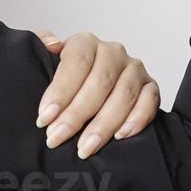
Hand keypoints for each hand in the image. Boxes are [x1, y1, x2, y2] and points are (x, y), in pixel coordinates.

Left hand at [30, 29, 160, 159]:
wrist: (87, 86)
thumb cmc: (64, 78)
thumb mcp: (46, 59)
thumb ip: (40, 46)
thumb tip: (51, 44)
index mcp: (86, 42)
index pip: (76, 62)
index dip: (61, 90)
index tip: (45, 117)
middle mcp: (113, 52)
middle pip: (99, 82)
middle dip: (76, 114)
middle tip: (57, 138)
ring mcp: (134, 69)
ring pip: (123, 95)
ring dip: (104, 124)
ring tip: (84, 148)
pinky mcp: (150, 87)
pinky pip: (149, 102)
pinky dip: (137, 119)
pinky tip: (120, 136)